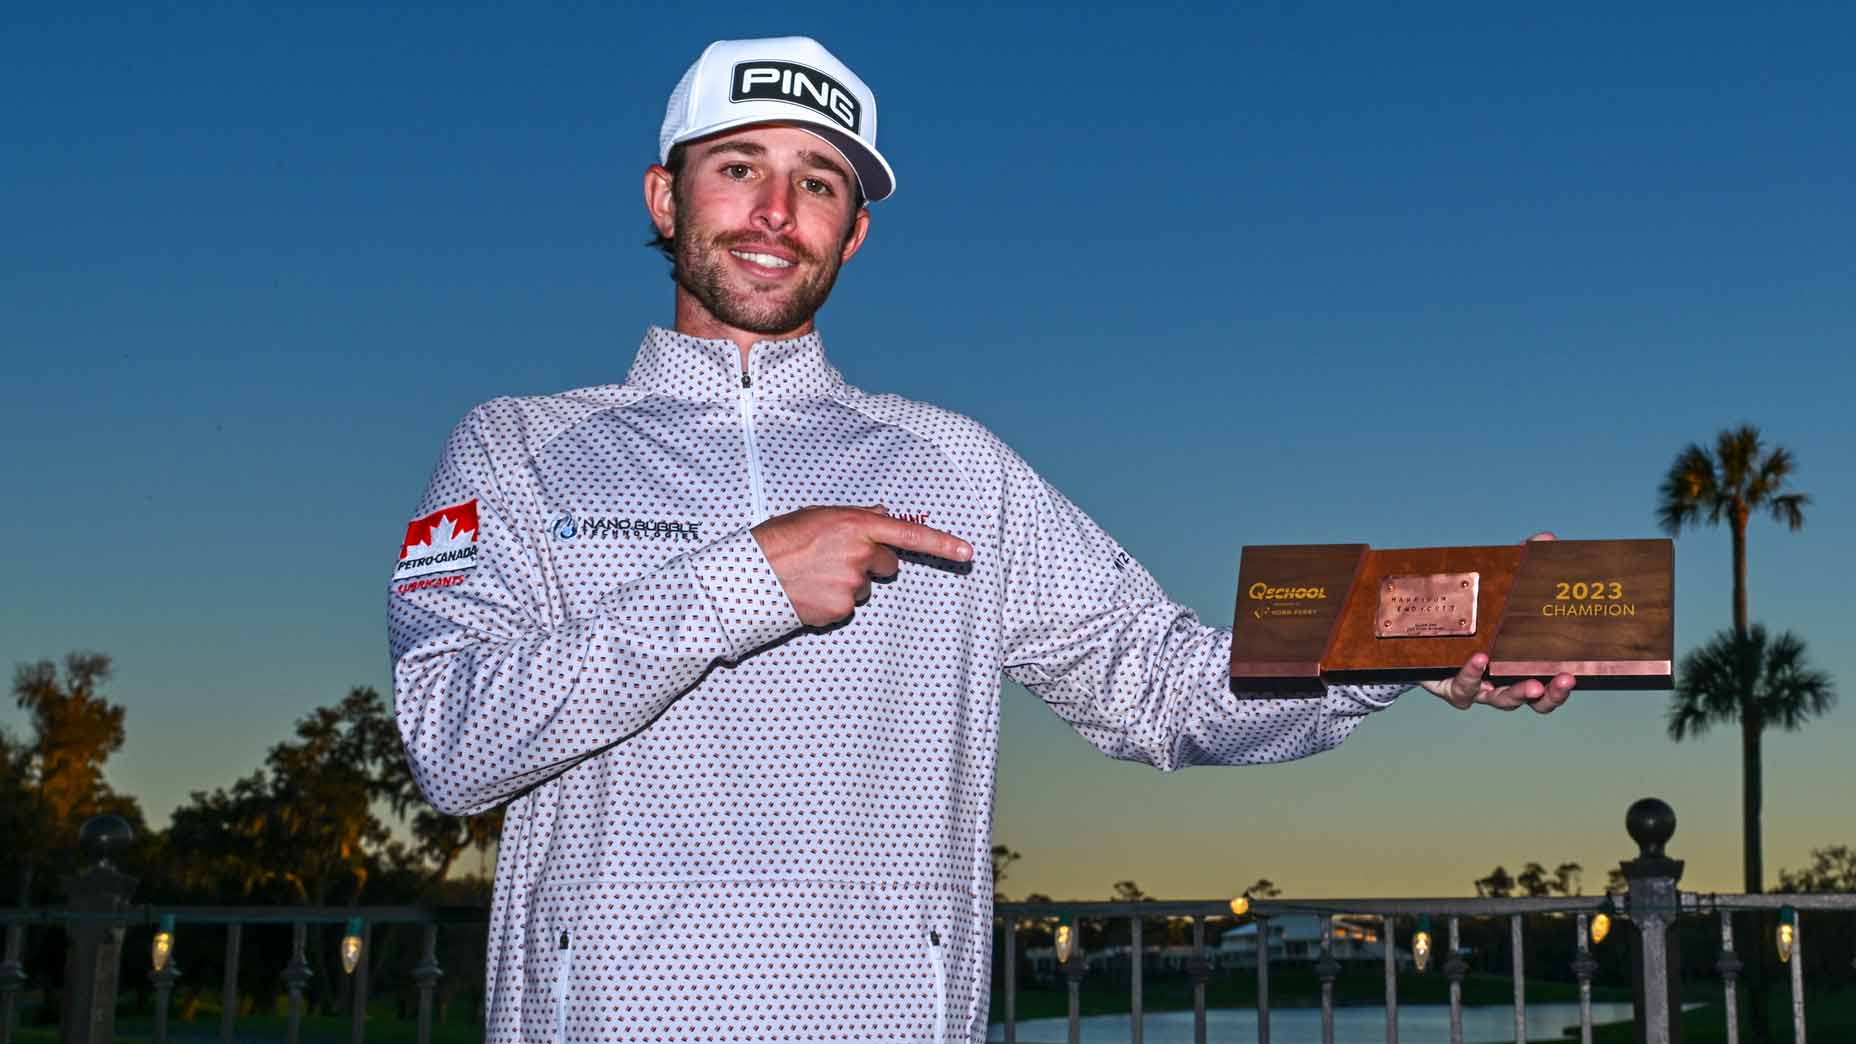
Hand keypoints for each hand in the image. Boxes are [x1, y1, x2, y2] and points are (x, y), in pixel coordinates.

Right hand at [752, 506, 972, 626]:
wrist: (750, 574)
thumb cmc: (779, 540)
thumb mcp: (817, 516)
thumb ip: (854, 517)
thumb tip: (882, 514)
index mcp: (857, 526)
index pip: (910, 535)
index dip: (942, 544)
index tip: (967, 553)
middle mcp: (860, 556)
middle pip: (887, 565)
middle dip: (870, 563)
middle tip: (834, 558)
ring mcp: (851, 586)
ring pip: (864, 588)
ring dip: (847, 583)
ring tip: (814, 575)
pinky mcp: (840, 611)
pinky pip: (846, 607)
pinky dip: (831, 601)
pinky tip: (809, 591)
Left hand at [1418, 531, 1575, 712]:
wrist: (1418, 642)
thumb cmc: (1468, 621)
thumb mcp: (1495, 594)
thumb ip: (1520, 568)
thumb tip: (1546, 539)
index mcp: (1520, 668)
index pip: (1550, 684)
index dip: (1562, 686)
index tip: (1576, 672)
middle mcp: (1503, 684)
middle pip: (1535, 701)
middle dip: (1552, 694)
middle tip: (1565, 679)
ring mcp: (1479, 689)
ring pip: (1504, 700)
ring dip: (1520, 692)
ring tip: (1532, 684)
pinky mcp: (1453, 687)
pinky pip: (1465, 685)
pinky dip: (1472, 672)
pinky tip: (1479, 657)